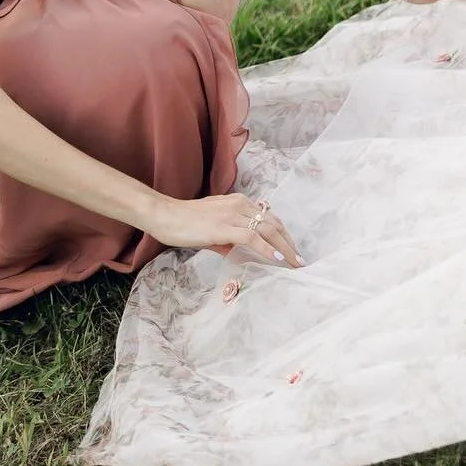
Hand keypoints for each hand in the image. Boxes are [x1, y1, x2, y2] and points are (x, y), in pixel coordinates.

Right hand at [147, 192, 302, 266]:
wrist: (166, 216)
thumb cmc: (186, 223)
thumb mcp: (214, 229)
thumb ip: (229, 240)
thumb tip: (240, 254)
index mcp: (238, 202)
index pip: (269, 218)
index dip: (283, 234)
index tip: (292, 250)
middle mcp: (240, 204)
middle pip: (273, 223)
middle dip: (289, 242)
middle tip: (299, 259)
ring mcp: (233, 214)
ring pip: (267, 229)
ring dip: (284, 248)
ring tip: (294, 262)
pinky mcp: (225, 227)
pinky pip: (252, 237)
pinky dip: (267, 248)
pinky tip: (277, 259)